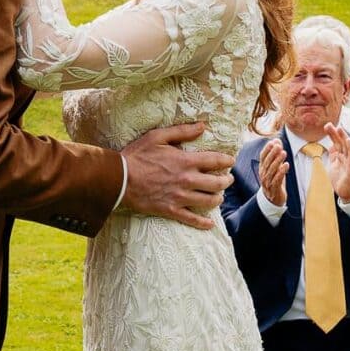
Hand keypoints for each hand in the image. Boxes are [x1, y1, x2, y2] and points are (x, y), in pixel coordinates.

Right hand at [119, 123, 233, 229]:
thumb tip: (202, 126)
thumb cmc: (136, 155)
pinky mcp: (171, 210)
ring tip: (219, 196)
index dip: (227, 161)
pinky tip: (210, 224)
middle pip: (218, 183)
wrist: (119, 179)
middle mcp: (187, 180)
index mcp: (186, 161)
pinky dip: (203, 223)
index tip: (230, 161)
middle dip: (227, 181)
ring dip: (218, 198)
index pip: (216, 161)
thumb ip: (182, 131)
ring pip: (209, 201)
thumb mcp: (157, 136)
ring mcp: (180, 197)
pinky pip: (192, 219)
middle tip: (228, 179)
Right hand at [258, 138, 289, 206]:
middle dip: (272, 153)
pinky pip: (277, 179)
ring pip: (272, 170)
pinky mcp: (274, 189)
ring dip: (277, 161)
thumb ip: (276, 155)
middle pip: (267, 162)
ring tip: (283, 153)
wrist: (272, 200)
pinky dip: (281, 172)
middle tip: (278, 146)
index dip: (267, 149)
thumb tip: (277, 141)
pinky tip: (286, 165)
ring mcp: (268, 182)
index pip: (262, 157)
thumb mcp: (275, 167)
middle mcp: (263, 174)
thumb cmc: (274, 181)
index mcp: (262, 169)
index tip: (272, 142)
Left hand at [323, 125, 349, 201]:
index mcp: (340, 156)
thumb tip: (331, 147)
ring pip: (347, 146)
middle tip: (328, 124)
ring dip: (343, 137)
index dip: (332, 135)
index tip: (326, 126)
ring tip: (339, 128)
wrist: (345, 193)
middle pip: (340, 142)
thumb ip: (332, 156)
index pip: (336, 143)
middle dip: (335, 133)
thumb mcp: (333, 166)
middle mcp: (346, 156)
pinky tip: (348, 140)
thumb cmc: (340, 180)